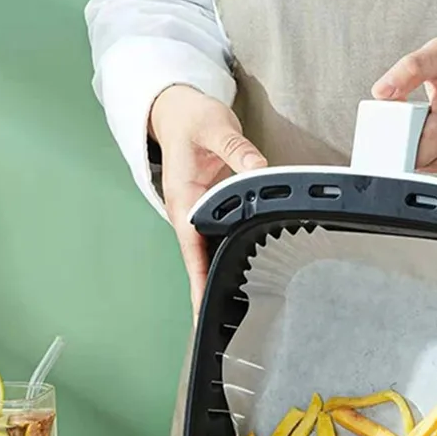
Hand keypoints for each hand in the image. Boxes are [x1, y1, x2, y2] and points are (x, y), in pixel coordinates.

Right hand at [149, 85, 266, 313]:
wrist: (178, 110)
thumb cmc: (190, 119)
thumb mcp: (214, 126)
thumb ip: (237, 149)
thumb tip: (258, 169)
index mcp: (184, 201)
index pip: (191, 252)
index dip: (198, 283)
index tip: (202, 312)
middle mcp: (187, 214)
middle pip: (199, 263)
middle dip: (210, 294)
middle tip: (230, 325)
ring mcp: (197, 215)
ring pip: (208, 255)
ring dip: (219, 280)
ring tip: (236, 312)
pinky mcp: (209, 210)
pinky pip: (218, 241)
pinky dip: (228, 259)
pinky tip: (242, 276)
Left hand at [372, 29, 436, 177]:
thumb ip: (407, 71)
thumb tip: (381, 91)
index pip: (405, 155)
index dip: (392, 140)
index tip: (394, 125)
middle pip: (413, 164)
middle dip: (404, 144)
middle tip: (412, 118)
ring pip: (424, 169)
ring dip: (418, 150)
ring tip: (427, 123)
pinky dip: (431, 154)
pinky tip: (436, 133)